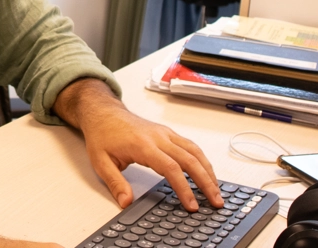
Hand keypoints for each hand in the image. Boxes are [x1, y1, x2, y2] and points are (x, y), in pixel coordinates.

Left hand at [53, 79, 220, 212]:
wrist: (103, 113)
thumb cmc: (103, 135)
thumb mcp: (101, 162)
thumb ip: (115, 183)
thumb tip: (126, 202)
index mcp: (143, 145)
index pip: (170, 168)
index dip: (184, 188)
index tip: (192, 205)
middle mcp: (158, 137)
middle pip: (189, 159)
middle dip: (205, 182)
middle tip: (216, 201)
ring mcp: (165, 134)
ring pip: (194, 151)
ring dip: (208, 171)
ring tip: (216, 190)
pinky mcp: (168, 133)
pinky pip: (190, 146)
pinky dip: (202, 160)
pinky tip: (207, 172)